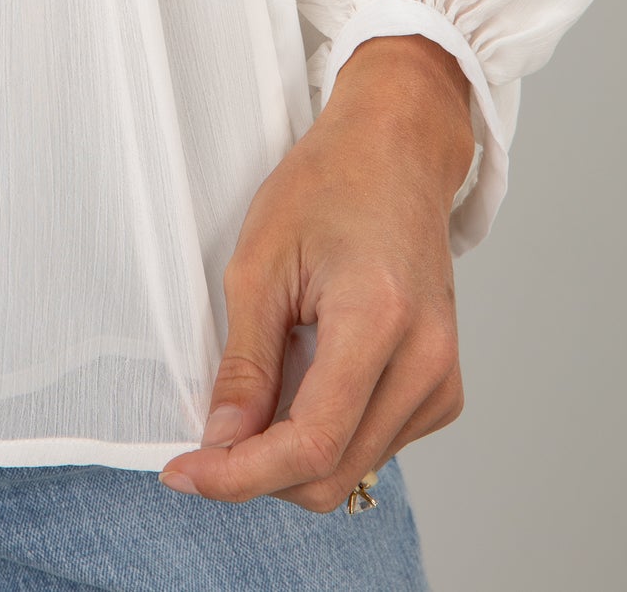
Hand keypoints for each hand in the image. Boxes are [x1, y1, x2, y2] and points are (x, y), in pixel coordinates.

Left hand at [159, 33, 474, 511]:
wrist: (397, 153)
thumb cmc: (328, 186)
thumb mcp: (259, 264)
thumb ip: (245, 363)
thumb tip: (222, 441)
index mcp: (379, 320)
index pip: (312, 442)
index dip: (241, 473)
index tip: (184, 472)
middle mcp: (426, 362)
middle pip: (333, 472)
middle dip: (258, 473)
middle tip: (202, 445)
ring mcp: (442, 381)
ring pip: (352, 468)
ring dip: (289, 458)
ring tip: (253, 397)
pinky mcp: (442, 390)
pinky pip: (373, 445)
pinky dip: (324, 439)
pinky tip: (298, 387)